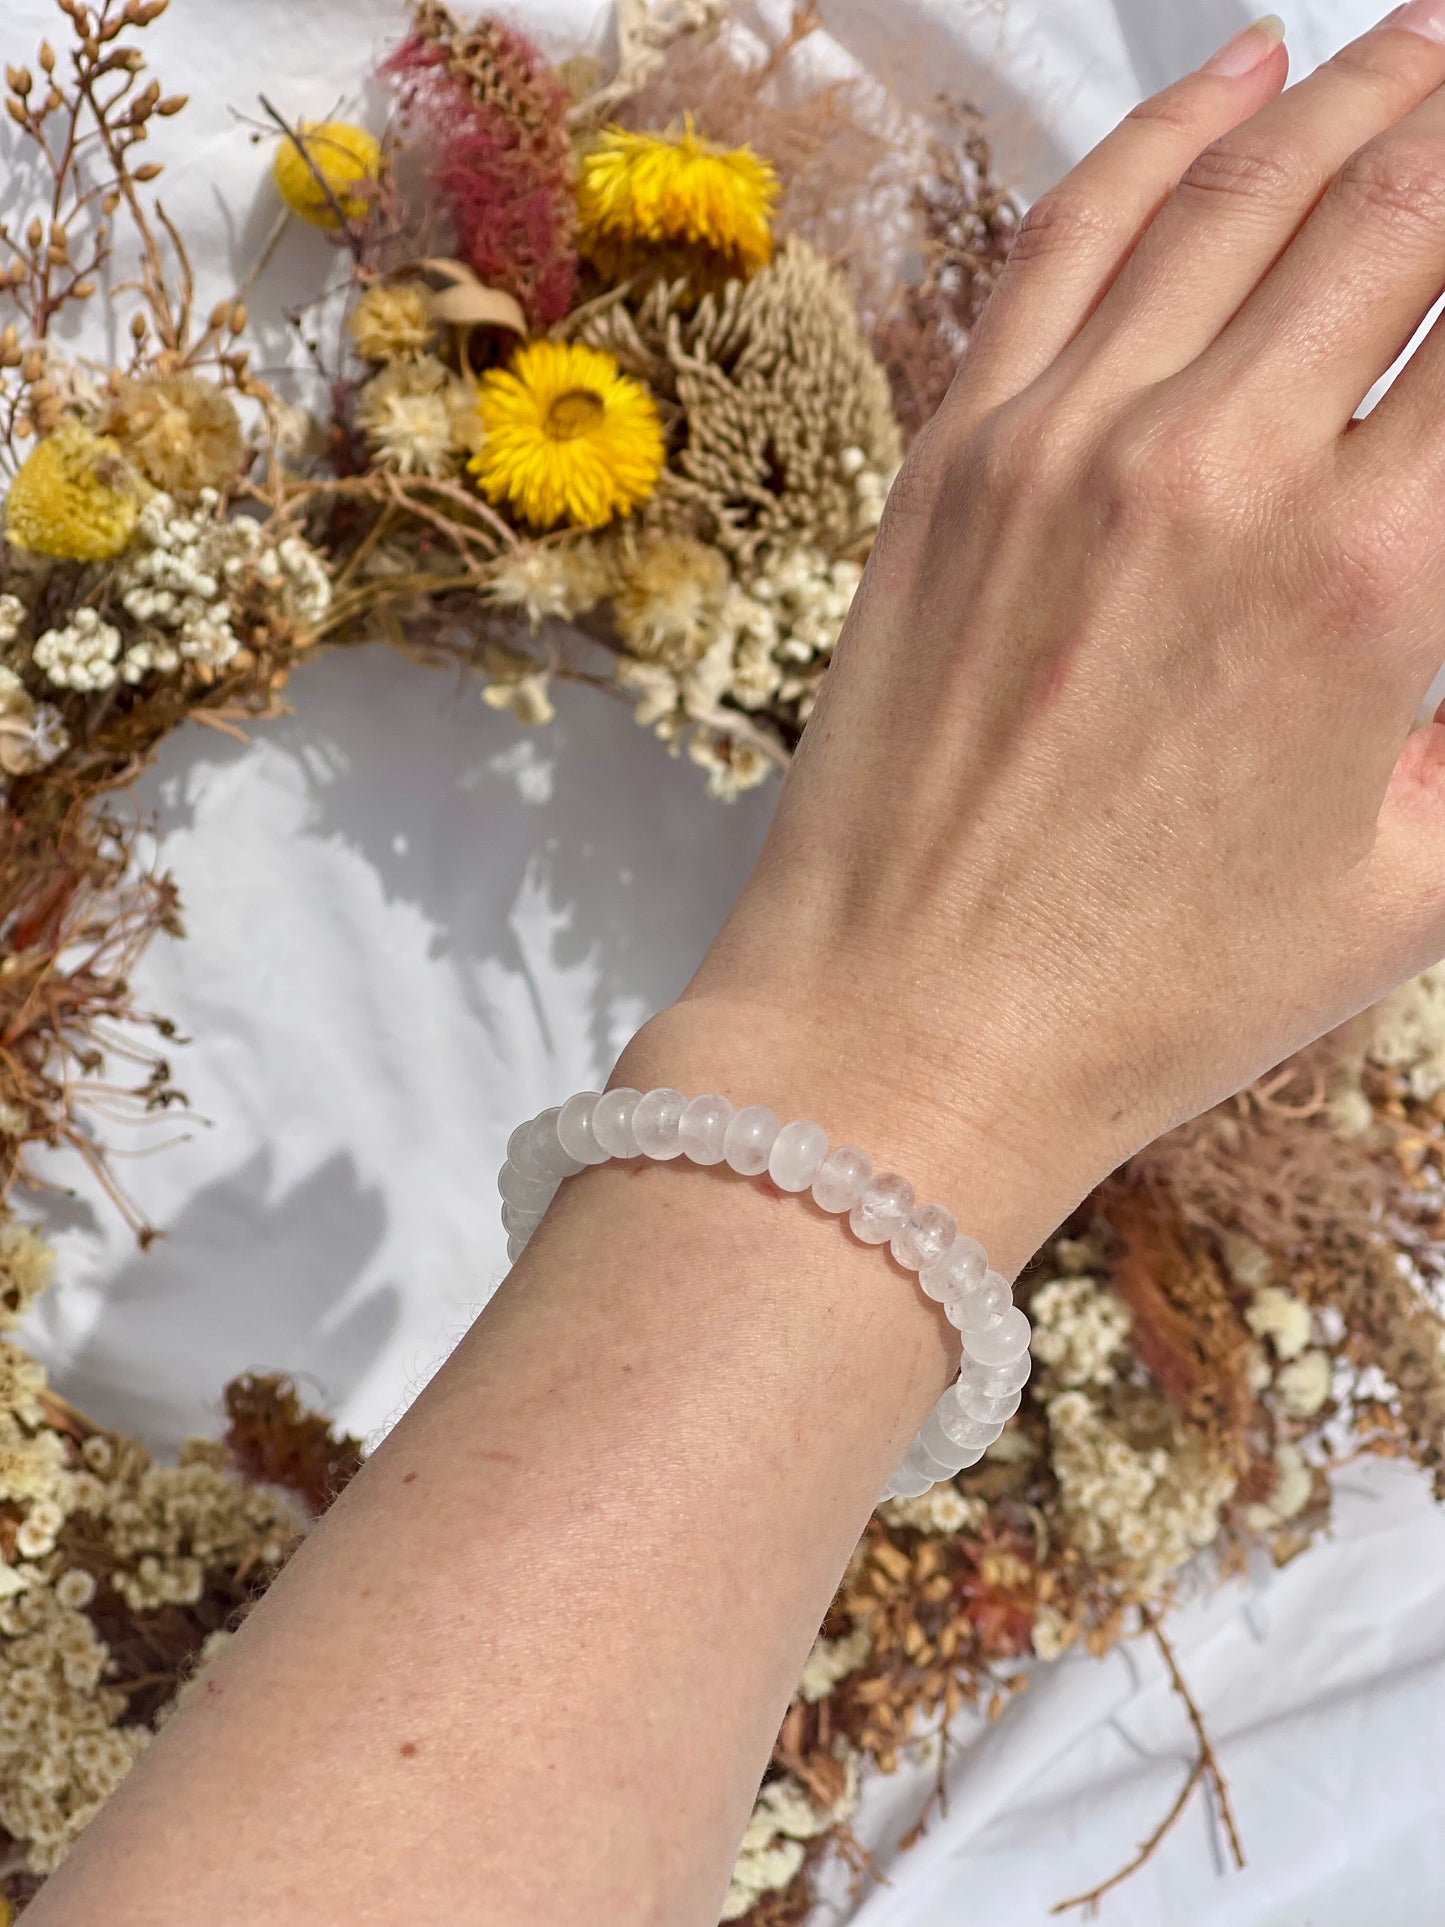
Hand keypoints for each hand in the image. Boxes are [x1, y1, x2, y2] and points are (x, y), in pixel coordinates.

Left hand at [632, 2, 1444, 1262]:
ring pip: (1241, 192)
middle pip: (1400, 209)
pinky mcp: (957, 454)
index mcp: (1370, 584)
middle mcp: (1223, 471)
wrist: (904, 1031)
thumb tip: (1435, 565)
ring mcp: (1068, 443)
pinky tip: (1239, 77)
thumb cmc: (1152, 996)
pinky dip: (1168, 137)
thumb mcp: (1401, 883)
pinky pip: (1075, 238)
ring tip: (1421, 42)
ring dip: (1355, 95)